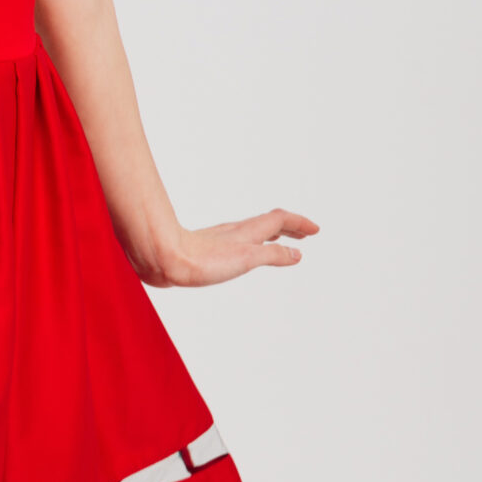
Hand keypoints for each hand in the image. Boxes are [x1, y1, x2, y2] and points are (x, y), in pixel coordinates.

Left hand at [146, 208, 319, 286]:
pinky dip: (253, 243)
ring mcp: (221, 240)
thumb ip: (272, 255)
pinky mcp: (208, 249)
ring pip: (253, 231)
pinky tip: (244, 252)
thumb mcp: (245, 259)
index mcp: (247, 232)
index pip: (279, 219)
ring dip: (272, 234)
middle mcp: (236, 232)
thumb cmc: (202, 261)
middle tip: (305, 234)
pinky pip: (239, 241)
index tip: (315, 230)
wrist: (165, 260)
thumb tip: (297, 254)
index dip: (299, 223)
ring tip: (280, 239)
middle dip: (289, 227)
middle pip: (268, 223)